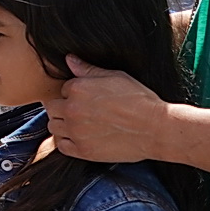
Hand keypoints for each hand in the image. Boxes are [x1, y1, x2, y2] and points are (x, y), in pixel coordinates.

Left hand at [45, 56, 165, 162]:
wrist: (156, 128)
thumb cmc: (140, 100)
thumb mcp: (115, 76)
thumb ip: (88, 69)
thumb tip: (69, 59)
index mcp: (77, 88)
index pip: (62, 90)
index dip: (73, 94)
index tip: (85, 100)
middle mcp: (72, 109)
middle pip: (53, 108)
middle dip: (63, 108)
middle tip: (80, 112)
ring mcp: (76, 131)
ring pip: (53, 126)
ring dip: (62, 124)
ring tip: (80, 125)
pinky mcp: (83, 150)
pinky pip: (61, 145)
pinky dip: (66, 142)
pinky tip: (79, 138)